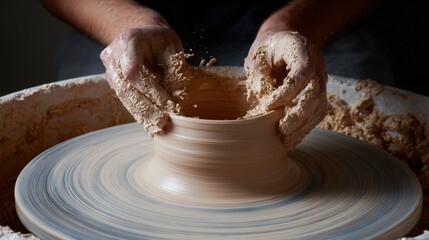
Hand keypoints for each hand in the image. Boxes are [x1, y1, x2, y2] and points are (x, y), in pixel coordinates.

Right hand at [100, 25, 183, 134]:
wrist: (142, 33)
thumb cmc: (160, 40)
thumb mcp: (173, 47)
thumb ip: (174, 69)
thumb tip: (177, 97)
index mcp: (128, 41)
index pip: (135, 72)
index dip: (150, 91)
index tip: (168, 104)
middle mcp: (113, 55)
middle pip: (126, 88)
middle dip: (146, 108)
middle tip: (163, 123)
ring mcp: (109, 68)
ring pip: (123, 96)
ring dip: (141, 113)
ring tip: (157, 127)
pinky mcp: (111, 79)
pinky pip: (124, 98)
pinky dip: (138, 111)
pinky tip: (149, 122)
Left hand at [244, 31, 327, 147]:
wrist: (283, 41)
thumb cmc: (266, 50)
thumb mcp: (256, 57)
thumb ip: (259, 76)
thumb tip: (265, 102)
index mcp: (299, 47)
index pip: (302, 72)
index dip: (287, 92)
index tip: (268, 106)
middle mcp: (316, 62)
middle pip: (316, 92)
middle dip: (298, 115)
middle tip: (281, 131)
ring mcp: (321, 77)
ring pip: (320, 105)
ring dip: (304, 125)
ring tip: (286, 140)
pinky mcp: (320, 90)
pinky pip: (318, 111)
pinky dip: (306, 126)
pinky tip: (292, 136)